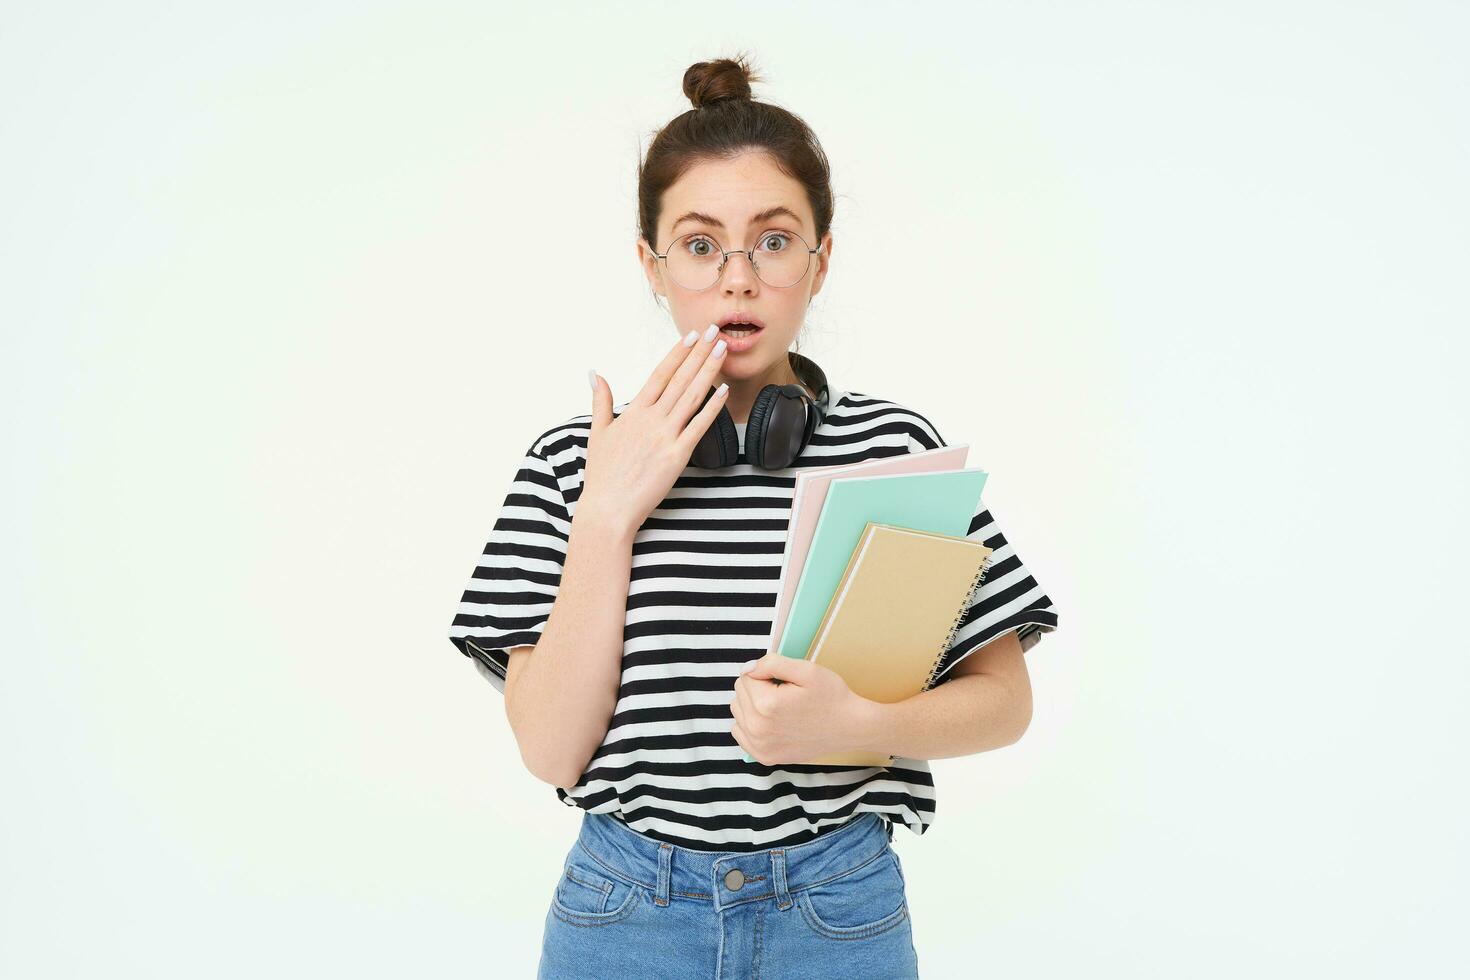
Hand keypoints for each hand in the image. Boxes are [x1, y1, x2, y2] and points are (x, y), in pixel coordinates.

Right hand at [580, 326, 729, 534]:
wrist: (608, 508)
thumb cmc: (602, 475)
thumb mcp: (597, 432)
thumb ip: (601, 401)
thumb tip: (595, 374)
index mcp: (633, 412)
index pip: (659, 374)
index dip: (677, 353)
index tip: (691, 336)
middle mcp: (651, 420)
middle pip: (680, 379)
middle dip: (699, 353)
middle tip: (714, 332)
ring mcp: (665, 437)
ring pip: (691, 397)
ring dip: (709, 371)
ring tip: (722, 351)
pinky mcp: (677, 456)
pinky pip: (698, 427)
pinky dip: (712, 408)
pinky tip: (723, 391)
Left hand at [730, 653, 873, 765]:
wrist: (849, 727)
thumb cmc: (831, 696)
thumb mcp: (806, 670)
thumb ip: (771, 663)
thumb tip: (747, 669)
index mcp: (766, 704)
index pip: (745, 676)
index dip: (765, 674)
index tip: (784, 681)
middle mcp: (758, 728)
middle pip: (739, 694)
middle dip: (758, 688)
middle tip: (784, 694)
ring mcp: (760, 746)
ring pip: (738, 712)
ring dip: (752, 705)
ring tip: (779, 707)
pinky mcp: (764, 757)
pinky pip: (741, 733)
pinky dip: (750, 724)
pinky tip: (771, 722)